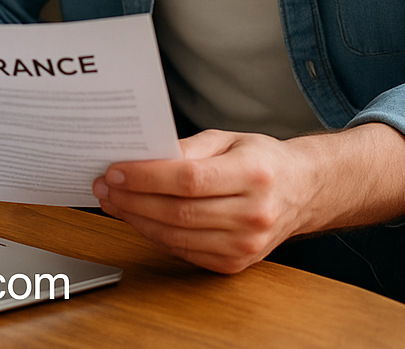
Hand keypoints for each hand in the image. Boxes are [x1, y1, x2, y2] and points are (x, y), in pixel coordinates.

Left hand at [93, 129, 300, 272]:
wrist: (301, 192)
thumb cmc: (260, 160)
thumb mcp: (228, 139)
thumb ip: (189, 148)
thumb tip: (145, 156)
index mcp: (252, 174)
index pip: (189, 179)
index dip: (147, 177)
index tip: (116, 170)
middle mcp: (252, 213)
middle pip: (179, 211)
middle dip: (132, 199)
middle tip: (104, 186)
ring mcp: (245, 245)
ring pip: (177, 236)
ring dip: (137, 219)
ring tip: (113, 202)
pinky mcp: (235, 264)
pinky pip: (184, 251)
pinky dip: (155, 235)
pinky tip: (138, 218)